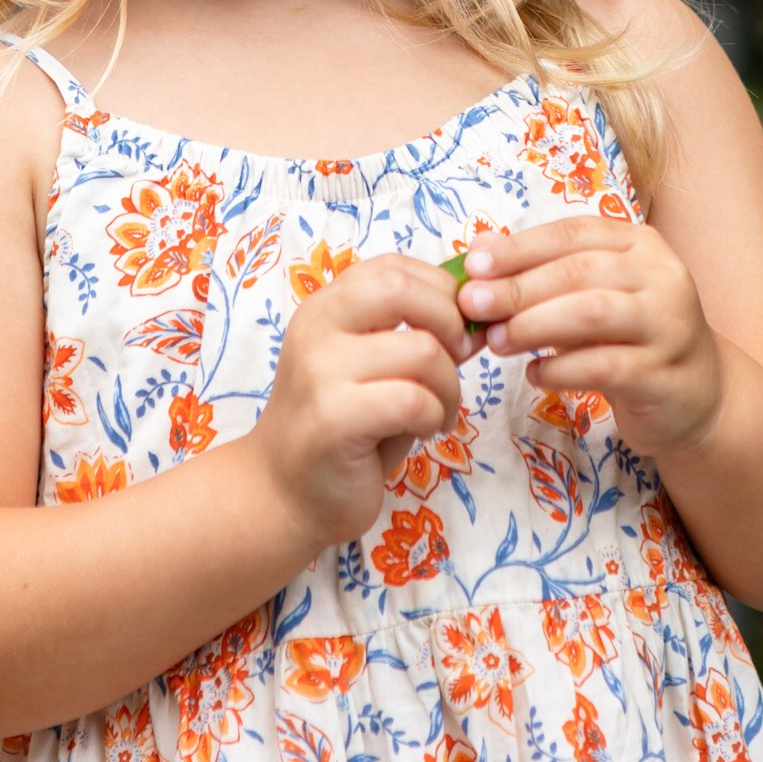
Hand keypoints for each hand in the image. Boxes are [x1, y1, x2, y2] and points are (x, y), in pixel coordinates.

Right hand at [253, 254, 473, 556]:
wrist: (282, 494)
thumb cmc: (343, 428)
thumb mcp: (376, 367)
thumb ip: (416, 334)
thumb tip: (480, 315)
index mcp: (325, 307)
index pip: (394, 267)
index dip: (442, 290)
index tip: (458, 329)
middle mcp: (316, 328)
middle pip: (403, 290)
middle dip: (450, 323)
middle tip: (458, 360)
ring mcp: (320, 371)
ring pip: (421, 350)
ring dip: (449, 385)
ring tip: (440, 411)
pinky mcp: (333, 419)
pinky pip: (412, 400)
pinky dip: (435, 415)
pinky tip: (427, 430)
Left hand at [457, 218, 725, 458]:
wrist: (699, 395)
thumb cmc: (631, 338)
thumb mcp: (592, 296)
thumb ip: (544, 274)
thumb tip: (478, 251)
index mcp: (641, 244)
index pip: (574, 233)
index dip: (520, 246)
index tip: (473, 263)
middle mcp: (662, 275)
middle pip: (581, 270)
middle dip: (519, 286)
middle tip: (473, 305)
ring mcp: (670, 324)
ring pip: (594, 312)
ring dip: (535, 324)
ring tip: (496, 341)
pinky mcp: (666, 374)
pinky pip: (605, 366)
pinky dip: (561, 369)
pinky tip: (534, 375)